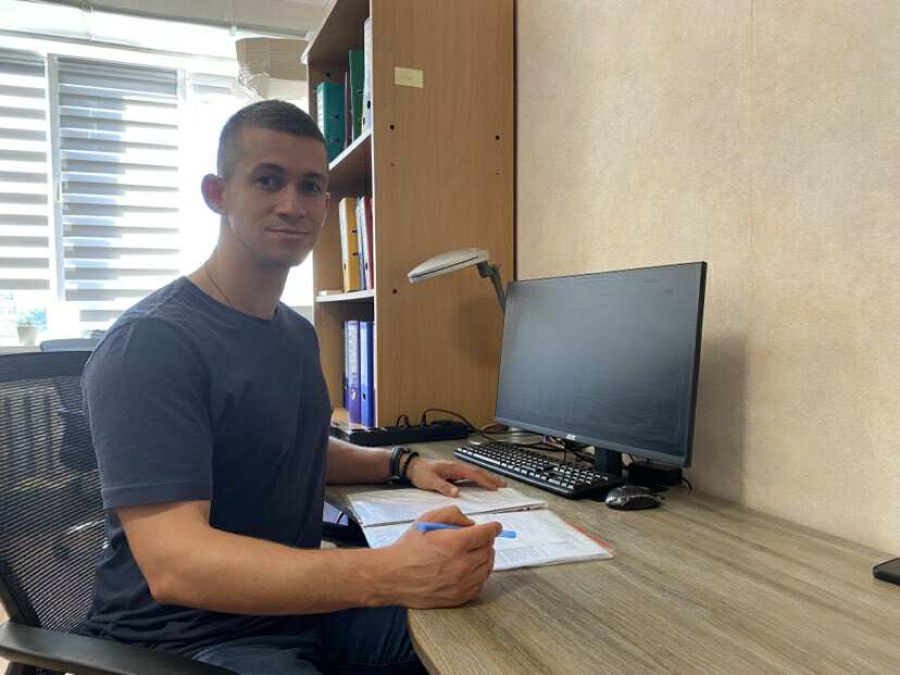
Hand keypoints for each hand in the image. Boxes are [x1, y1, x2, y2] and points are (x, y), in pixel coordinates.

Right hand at [382, 506, 500, 607]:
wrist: (392, 576)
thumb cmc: (407, 549)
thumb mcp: (427, 520)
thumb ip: (452, 515)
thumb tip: (471, 523)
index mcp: (456, 544)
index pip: (487, 533)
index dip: (493, 527)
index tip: (495, 527)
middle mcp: (462, 565)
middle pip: (489, 550)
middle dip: (487, 542)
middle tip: (480, 539)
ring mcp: (462, 584)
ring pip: (487, 568)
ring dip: (485, 558)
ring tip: (475, 553)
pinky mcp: (458, 597)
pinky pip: (479, 585)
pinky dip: (479, 576)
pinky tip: (469, 570)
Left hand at [405, 457, 505, 496]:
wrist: (412, 467)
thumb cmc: (420, 472)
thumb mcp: (431, 481)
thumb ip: (444, 487)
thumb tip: (457, 493)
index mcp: (454, 468)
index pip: (473, 474)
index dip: (485, 481)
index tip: (495, 487)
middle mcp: (457, 467)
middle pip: (478, 472)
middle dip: (491, 478)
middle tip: (503, 484)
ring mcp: (456, 470)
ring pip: (475, 473)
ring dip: (487, 478)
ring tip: (497, 484)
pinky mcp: (454, 474)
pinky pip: (470, 476)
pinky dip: (479, 479)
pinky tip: (482, 484)